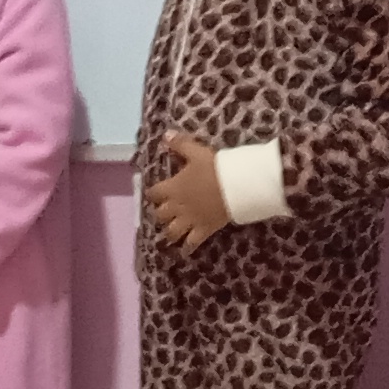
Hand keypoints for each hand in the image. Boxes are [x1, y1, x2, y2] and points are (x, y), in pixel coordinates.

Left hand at [145, 132, 233, 249]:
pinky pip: (191, 244)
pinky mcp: (203, 230)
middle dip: (161, 213)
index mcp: (173, 188)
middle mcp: (177, 206)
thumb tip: (165, 135)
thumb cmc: (215, 168)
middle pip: (160, 214)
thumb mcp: (197, 153)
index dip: (153, 193)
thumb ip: (180, 145)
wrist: (236, 186)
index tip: (155, 193)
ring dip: (169, 232)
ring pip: (172, 232)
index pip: (154, 193)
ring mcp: (189, 220)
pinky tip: (183, 252)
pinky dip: (186, 249)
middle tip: (164, 212)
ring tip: (170, 232)